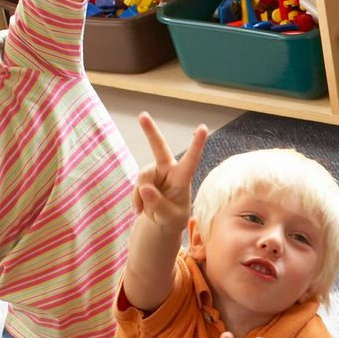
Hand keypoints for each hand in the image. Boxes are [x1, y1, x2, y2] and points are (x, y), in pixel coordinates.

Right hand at [131, 113, 204, 233]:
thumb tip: (144, 188)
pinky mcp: (144, 177)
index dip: (196, 145)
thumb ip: (158, 204)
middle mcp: (169, 170)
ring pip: (142, 177)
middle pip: (159, 148)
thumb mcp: (169, 217)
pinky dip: (136, 199)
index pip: (191, 160)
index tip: (203, 128)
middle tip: (143, 115)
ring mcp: (155, 172)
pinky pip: (135, 186)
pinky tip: (140, 210)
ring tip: (146, 211)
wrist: (161, 221)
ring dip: (141, 196)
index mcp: (183, 178)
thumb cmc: (173, 218)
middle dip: (150, 132)